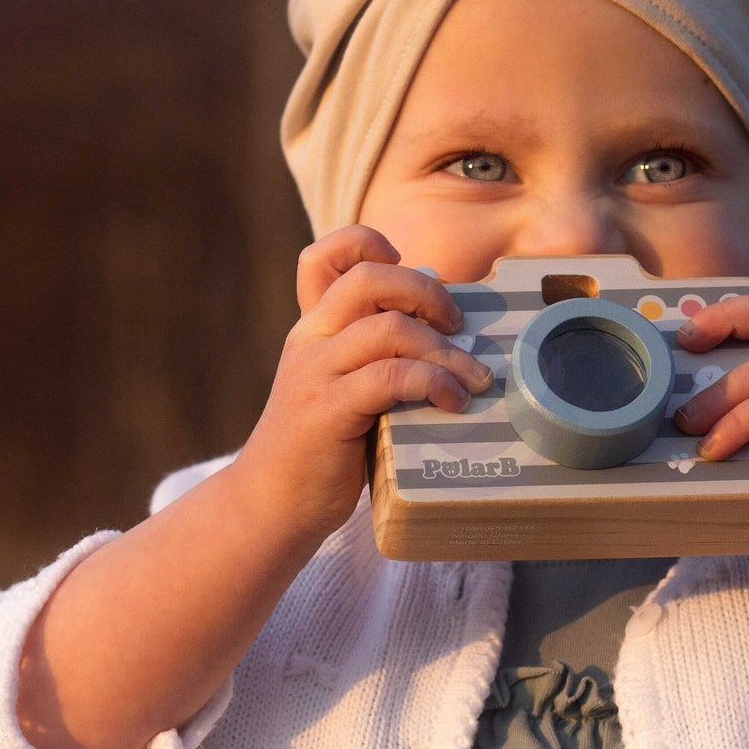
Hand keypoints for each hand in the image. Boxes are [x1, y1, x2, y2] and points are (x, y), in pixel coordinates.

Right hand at [233, 225, 493, 542]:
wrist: (272, 504)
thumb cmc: (325, 448)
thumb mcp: (345, 387)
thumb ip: (378, 356)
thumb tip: (456, 337)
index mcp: (314, 327)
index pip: (323, 255)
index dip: (369, 244)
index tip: (411, 268)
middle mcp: (310, 339)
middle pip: (369, 279)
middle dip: (426, 292)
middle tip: (458, 324)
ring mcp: (315, 373)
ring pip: (390, 330)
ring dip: (447, 352)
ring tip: (476, 379)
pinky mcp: (328, 411)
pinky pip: (390, 378)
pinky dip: (434, 384)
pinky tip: (454, 402)